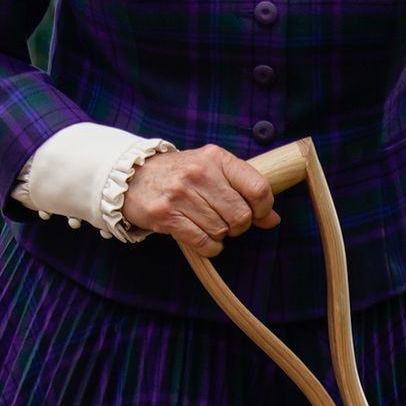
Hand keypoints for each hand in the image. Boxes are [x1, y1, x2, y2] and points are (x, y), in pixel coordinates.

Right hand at [120, 143, 278, 256]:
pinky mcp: (166, 215)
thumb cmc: (179, 174)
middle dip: (239, 225)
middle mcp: (199, 173)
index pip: (258, 187)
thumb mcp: (212, 170)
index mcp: (216, 158)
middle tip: (228, 222)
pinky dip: (209, 247)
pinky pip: (203, 242)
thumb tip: (272, 219)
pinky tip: (204, 239)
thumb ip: (243, 189)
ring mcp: (181, 194)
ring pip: (222, 230)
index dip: (264, 208)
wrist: (132, 176)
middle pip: (241, 215)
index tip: (259, 215)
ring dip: (220, 235)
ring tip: (208, 224)